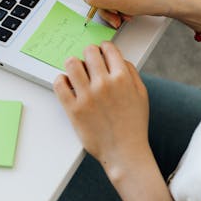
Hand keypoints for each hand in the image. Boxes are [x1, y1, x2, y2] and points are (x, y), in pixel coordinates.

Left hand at [53, 42, 150, 174]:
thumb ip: (131, 73)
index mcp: (122, 78)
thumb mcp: (141, 94)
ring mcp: (87, 96)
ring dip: (73, 64)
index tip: (101, 52)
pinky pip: (59, 83)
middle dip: (89, 54)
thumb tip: (118, 58)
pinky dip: (61, 80)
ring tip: (76, 72)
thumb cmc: (133, 124)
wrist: (124, 152)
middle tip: (88, 63)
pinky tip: (67, 84)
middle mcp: (104, 84)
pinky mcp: (73, 109)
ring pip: (72, 63)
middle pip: (89, 52)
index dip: (104, 48)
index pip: (108, 48)